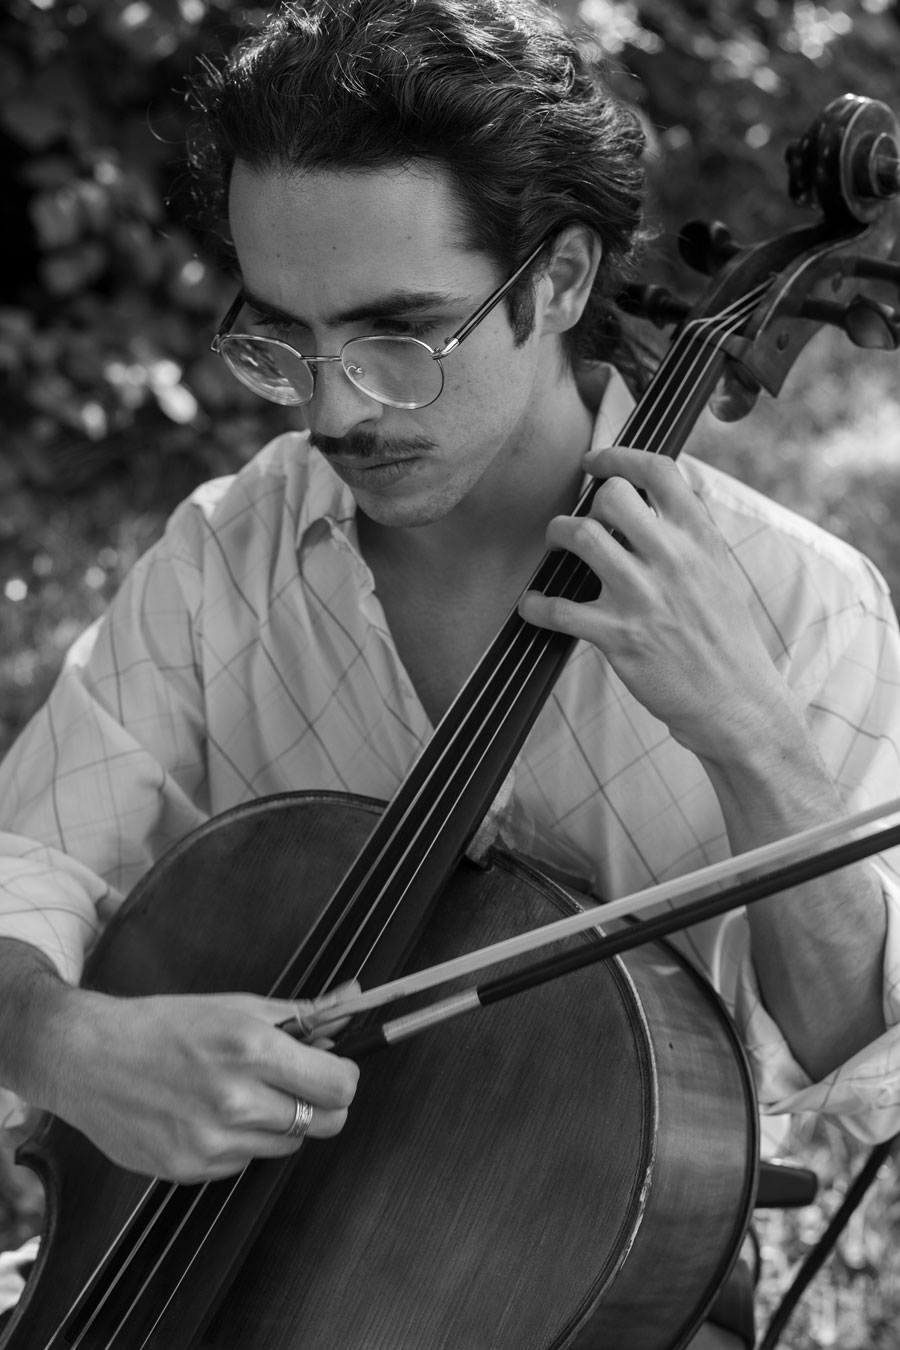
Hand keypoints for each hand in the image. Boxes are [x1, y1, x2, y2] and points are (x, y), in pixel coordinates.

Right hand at [50, 984, 359, 1182]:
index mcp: (251, 1049)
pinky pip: (246, 1163)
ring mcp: (213, 1141)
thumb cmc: (163, 1025)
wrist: (87, 1058)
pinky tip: (210, 1115)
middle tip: (296, 1084)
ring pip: (288, 1145)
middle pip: (326, 1123)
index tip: (333, 1068)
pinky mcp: (191, 1170)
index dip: (345, 1076)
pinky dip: (241, 1143)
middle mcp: (236, 1099)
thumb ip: (302, 1013)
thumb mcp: (236, 1006)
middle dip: (321, 1103)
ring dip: (279, 1123)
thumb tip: (353, 1001)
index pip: (340, 1086)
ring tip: (242, 1094)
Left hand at [518, 445, 801, 767]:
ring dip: (557, 536)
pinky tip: (532, 605)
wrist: (737, 701)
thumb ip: (688, 536)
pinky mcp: (618, 636)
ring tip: (556, 547)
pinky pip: (558, 608)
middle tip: (579, 522)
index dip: (618, 457)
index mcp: (701, 539)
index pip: (659, 471)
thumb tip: (652, 504)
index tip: (596, 463)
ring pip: (580, 536)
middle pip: (611, 496)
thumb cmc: (727, 639)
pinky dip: (535, 605)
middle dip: (587, 503)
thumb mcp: (720, 572)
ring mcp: (643, 597)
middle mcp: (672, 559)